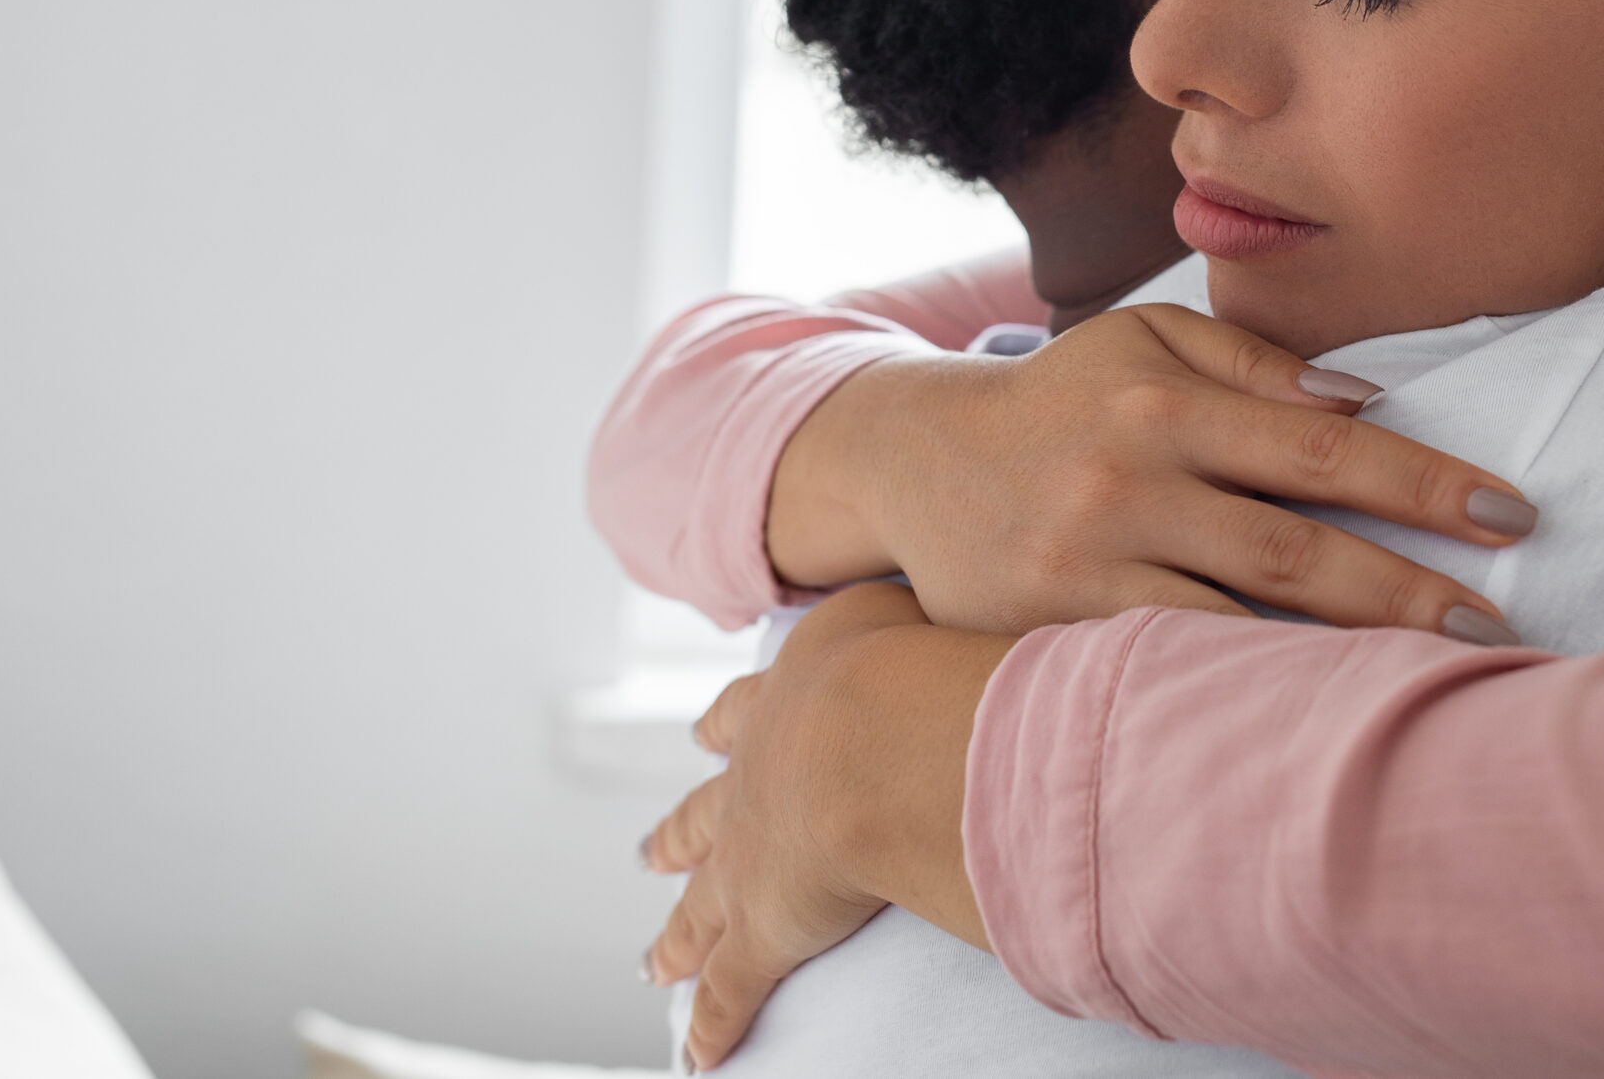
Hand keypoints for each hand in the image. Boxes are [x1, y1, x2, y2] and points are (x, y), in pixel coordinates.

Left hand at [642, 584, 1009, 1070]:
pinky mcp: (767, 931)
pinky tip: (698, 1056)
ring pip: (702, 906)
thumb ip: (919, 605)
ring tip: (651, 961)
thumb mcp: (903, 611)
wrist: (880, 734)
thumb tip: (956, 573)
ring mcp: (752, 857)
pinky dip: (714, 1023)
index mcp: (790, 701)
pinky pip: (733, 989)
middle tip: (647, 851)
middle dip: (681, 833)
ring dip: (678, 934)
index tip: (703, 735)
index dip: (728, 727)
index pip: (746, 716)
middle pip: (706, 814)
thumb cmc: (911, 663)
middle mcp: (755, 779)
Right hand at [767, 302, 1538, 636]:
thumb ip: (1254, 362)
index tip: (1511, 513)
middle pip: (1294, 548)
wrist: (912, 460)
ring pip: (1235, 625)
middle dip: (1407, 591)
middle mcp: (1127, 479)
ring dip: (1341, 660)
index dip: (1423, 481)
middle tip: (1499, 627)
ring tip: (1432, 688)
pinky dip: (1243, 693)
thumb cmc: (1061, 397)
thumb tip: (1368, 403)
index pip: (1321, 446)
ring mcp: (1085, 563)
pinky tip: (1310, 718)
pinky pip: (1165, 668)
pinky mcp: (1050, 629)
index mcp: (1166, 400)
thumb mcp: (1144, 341)